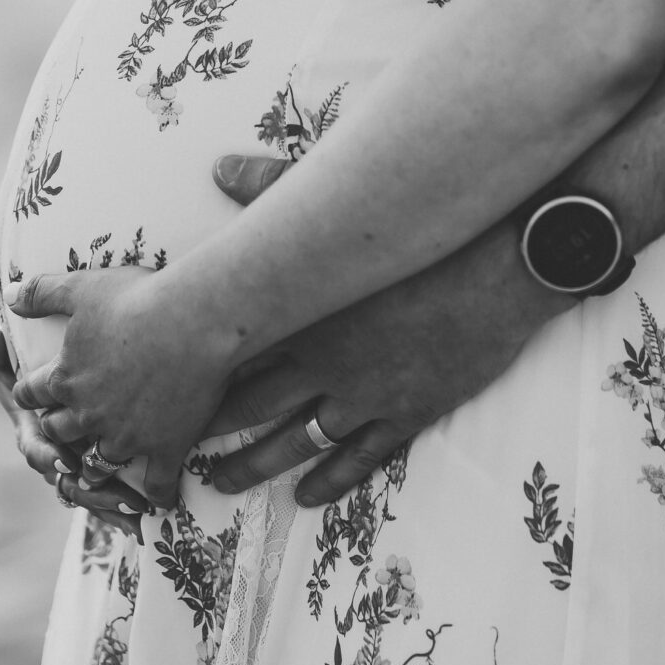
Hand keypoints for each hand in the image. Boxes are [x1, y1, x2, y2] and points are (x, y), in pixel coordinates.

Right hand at [0, 321, 145, 535]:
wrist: (53, 369)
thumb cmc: (28, 362)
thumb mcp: (6, 350)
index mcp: (31, 428)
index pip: (35, 448)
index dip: (48, 456)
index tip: (66, 459)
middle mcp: (51, 452)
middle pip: (67, 480)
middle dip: (92, 491)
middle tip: (118, 496)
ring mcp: (72, 462)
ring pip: (87, 492)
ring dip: (110, 503)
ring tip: (137, 510)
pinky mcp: (94, 465)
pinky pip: (103, 493)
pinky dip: (119, 505)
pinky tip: (144, 514)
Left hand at [8, 267, 231, 507]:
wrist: (194, 322)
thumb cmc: (138, 299)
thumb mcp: (82, 287)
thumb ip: (43, 293)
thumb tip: (11, 296)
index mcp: (64, 379)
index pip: (30, 393)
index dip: (30, 391)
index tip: (33, 392)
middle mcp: (87, 414)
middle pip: (59, 431)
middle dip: (58, 428)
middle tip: (66, 425)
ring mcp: (125, 437)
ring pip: (99, 463)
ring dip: (97, 464)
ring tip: (102, 463)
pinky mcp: (163, 448)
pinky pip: (155, 485)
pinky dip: (155, 494)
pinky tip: (160, 497)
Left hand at [198, 153, 566, 504]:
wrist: (499, 266)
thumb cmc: (423, 229)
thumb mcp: (345, 203)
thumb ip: (275, 187)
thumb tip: (221, 166)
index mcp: (305, 311)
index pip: (234, 352)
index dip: (195, 375)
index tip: (165, 393)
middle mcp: (325, 362)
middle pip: (252, 406)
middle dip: (212, 431)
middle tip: (176, 451)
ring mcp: (366, 394)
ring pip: (296, 441)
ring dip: (255, 466)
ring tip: (222, 483)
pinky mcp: (406, 412)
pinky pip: (358, 458)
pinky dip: (329, 481)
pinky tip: (306, 498)